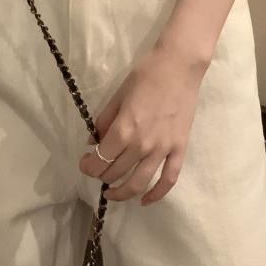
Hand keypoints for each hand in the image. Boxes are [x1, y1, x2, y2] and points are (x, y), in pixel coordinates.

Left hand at [78, 41, 208, 205]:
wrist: (180, 65)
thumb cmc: (147, 74)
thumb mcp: (119, 94)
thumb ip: (105, 120)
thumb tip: (94, 141)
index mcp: (125, 129)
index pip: (101, 160)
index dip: (88, 166)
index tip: (85, 162)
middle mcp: (142, 145)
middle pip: (116, 172)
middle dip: (102, 175)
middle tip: (98, 170)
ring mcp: (163, 149)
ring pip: (139, 183)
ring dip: (122, 192)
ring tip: (113, 192)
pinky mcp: (179, 149)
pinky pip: (168, 179)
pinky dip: (156, 194)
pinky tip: (145, 200)